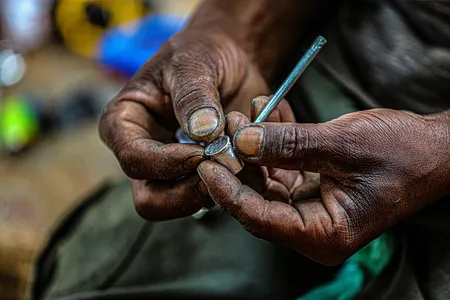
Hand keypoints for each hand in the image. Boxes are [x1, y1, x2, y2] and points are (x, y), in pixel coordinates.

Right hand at [99, 27, 266, 220]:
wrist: (228, 61)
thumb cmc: (201, 54)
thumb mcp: (193, 63)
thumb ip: (194, 96)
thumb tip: (203, 132)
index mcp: (124, 123)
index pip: (133, 159)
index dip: (166, 163)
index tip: (201, 152)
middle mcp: (143, 153)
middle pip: (151, 199)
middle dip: (188, 191)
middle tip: (222, 167)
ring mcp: (170, 171)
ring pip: (183, 206)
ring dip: (215, 189)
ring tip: (239, 158)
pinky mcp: (198, 177)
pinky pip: (213, 198)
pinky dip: (234, 186)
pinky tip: (248, 161)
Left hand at [198, 109, 449, 264]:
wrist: (434, 149)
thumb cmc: (402, 152)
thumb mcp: (342, 144)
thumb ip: (289, 145)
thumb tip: (241, 140)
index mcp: (323, 234)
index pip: (259, 218)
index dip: (227, 190)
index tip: (204, 163)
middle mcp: (313, 228)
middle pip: (257, 200)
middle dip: (238, 162)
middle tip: (223, 129)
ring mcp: (312, 209)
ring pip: (266, 182)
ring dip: (254, 147)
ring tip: (243, 114)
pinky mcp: (312, 188)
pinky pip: (282, 168)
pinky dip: (273, 143)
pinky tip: (266, 114)